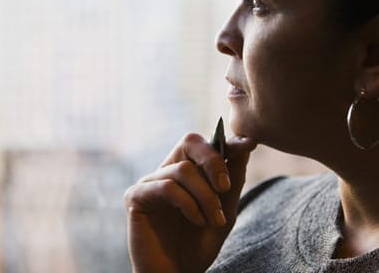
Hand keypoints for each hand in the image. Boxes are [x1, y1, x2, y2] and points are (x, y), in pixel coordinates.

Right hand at [124, 133, 256, 272]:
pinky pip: (167, 187)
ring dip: (206, 195)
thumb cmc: (197, 245)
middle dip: (213, 160)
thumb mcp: (224, 210)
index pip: (204, 145)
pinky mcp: (135, 197)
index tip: (250, 144)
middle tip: (225, 187)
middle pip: (189, 142)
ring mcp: (148, 183)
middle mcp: (165, 172)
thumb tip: (245, 144)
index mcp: (184, 172)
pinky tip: (196, 221)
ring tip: (214, 220)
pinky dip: (188, 204)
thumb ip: (232, 179)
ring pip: (183, 169)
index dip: (227, 141)